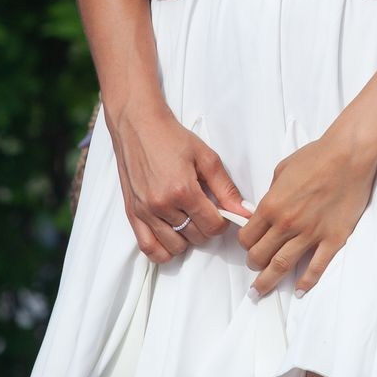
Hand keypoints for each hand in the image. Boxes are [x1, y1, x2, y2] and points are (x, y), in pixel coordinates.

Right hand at [105, 103, 249, 262]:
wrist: (138, 126)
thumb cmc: (172, 138)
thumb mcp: (206, 156)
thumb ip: (225, 187)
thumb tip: (244, 211)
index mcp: (183, 190)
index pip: (212, 226)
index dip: (223, 222)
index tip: (221, 212)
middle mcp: (162, 205)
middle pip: (195, 237)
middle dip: (206, 228)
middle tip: (205, 211)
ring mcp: (145, 212)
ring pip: (175, 247)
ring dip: (187, 238)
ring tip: (188, 220)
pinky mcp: (132, 214)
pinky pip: (148, 248)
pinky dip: (163, 250)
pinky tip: (171, 237)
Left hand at [242, 128, 376, 294]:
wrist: (349, 154)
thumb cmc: (316, 156)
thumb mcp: (282, 169)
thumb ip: (271, 193)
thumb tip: (264, 210)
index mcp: (271, 205)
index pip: (247, 237)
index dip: (245, 244)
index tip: (248, 247)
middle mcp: (286, 224)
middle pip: (260, 256)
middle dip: (254, 265)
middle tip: (255, 270)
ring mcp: (310, 234)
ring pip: (282, 266)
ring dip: (269, 281)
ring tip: (261, 291)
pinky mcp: (333, 239)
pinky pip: (317, 267)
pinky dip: (306, 282)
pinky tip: (299, 290)